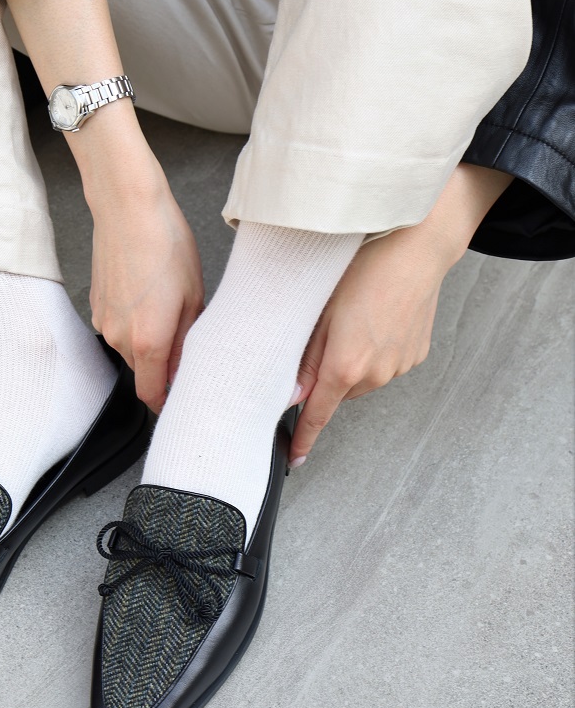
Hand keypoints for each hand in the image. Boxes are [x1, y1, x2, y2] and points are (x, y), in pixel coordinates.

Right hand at [0, 0, 203, 406]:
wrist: (127, 205)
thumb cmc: (166, 243)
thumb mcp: (194, 294)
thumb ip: (189, 339)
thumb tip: (190, 364)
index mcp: (148, 342)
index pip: (153, 397)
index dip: (171, 400)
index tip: (187, 394)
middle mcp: (119, 339)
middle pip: (143, 371)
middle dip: (164, 365)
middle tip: (191, 342)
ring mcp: (103, 321)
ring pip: (131, 348)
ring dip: (151, 340)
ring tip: (173, 308)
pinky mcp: (96, 302)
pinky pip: (120, 326)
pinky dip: (136, 320)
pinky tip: (152, 293)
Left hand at [288, 227, 451, 463]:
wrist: (417, 248)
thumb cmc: (363, 268)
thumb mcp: (320, 310)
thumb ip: (304, 358)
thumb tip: (291, 393)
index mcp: (345, 366)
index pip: (318, 415)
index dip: (304, 438)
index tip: (294, 459)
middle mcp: (376, 374)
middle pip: (338, 391)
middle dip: (326, 375)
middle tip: (324, 334)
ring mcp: (400, 366)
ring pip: (362, 378)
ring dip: (352, 362)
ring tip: (355, 318)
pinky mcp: (416, 355)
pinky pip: (386, 364)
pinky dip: (375, 351)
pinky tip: (376, 318)